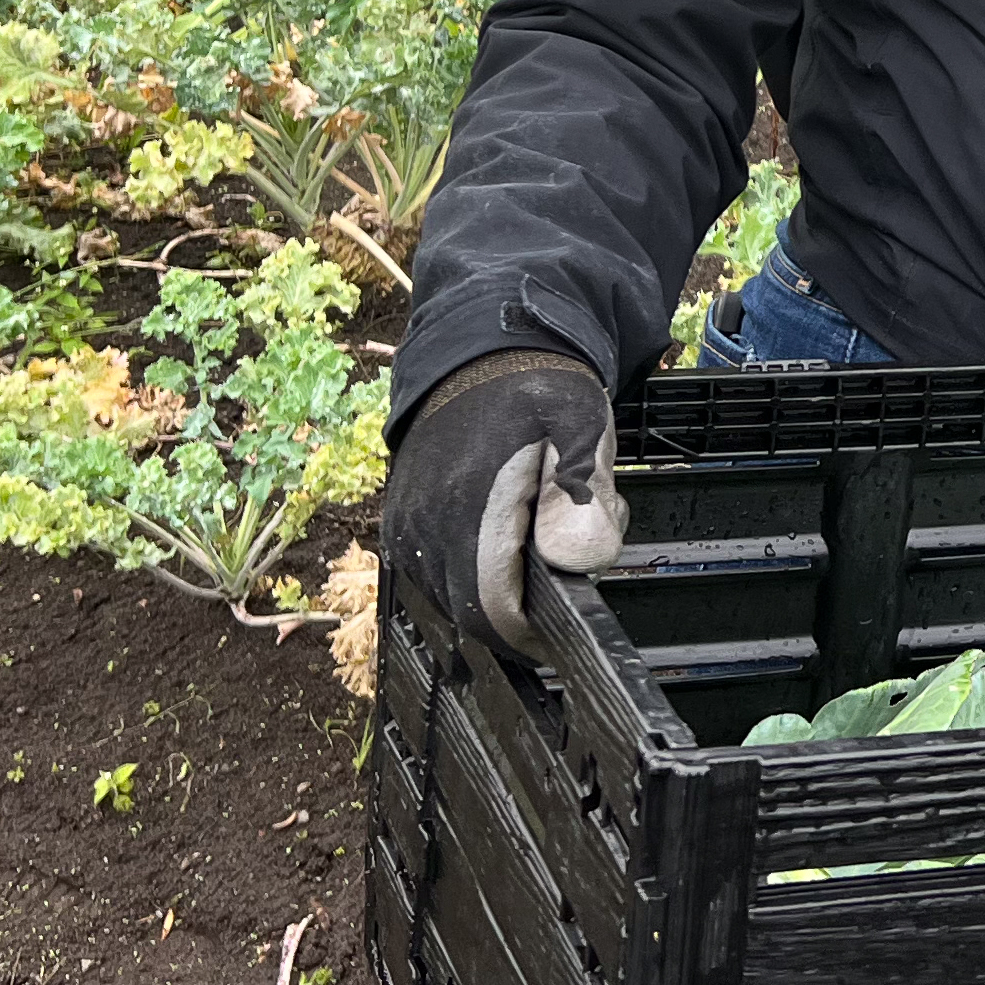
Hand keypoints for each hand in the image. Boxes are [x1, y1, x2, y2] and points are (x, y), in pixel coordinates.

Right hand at [385, 350, 625, 650]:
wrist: (479, 350)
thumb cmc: (536, 389)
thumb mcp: (581, 423)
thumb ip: (584, 492)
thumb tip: (572, 559)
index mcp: (467, 506)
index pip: (492, 613)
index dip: (533, 634)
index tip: (566, 630)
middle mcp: (423, 524)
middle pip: (473, 613)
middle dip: (523, 606)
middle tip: (562, 561)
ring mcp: (405, 525)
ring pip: (454, 598)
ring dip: (499, 587)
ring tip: (539, 534)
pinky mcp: (400, 522)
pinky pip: (437, 574)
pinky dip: (475, 569)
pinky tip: (509, 531)